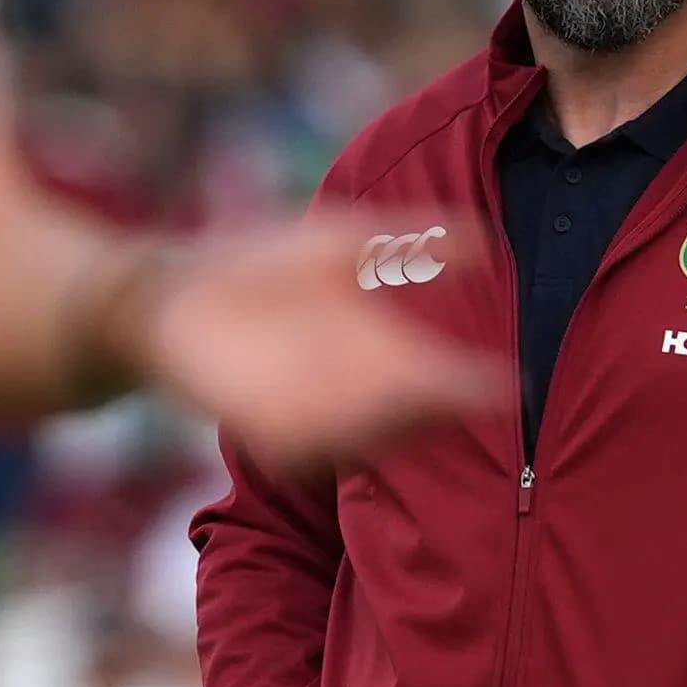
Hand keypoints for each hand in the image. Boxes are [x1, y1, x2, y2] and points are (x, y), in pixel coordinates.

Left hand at [137, 221, 503, 473]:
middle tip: (460, 392)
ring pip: (368, 436)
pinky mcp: (265, 430)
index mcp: (385, 355)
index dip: (476, 386)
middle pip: (413, 418)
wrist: (177, 290)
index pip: (444, 381)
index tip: (509, 381)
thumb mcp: (346, 240)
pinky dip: (329, 436)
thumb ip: (409, 240)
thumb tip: (485, 239)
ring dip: (391, 425)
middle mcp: (357, 393)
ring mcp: (314, 416)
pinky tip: (351, 411)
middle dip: (437, 412)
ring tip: (417, 398)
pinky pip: (309, 447)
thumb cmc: (263, 262)